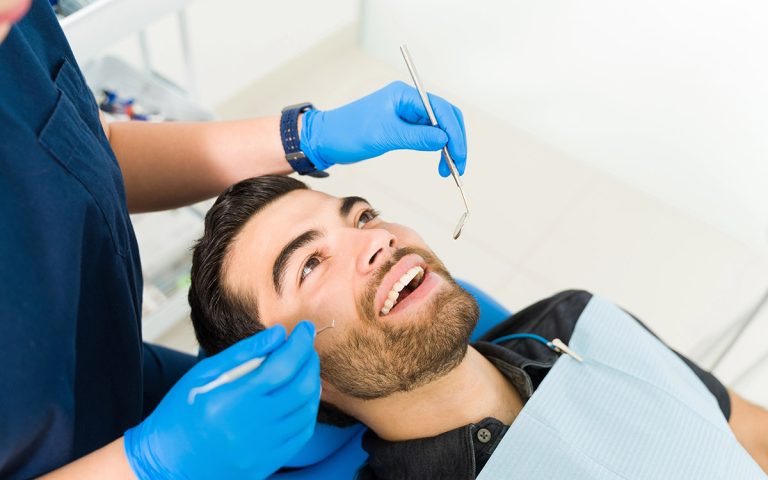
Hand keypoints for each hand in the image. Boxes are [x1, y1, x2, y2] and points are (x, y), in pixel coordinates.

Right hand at [124, 321, 320, 479]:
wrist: (167, 464)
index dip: (300, 343)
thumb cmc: (180, 413)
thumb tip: (278, 334)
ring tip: (303, 368)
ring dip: (312, 383)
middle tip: (305, 344)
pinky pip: (302, 434)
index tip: (304, 328)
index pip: (282, 366)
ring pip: (306, 411)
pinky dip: (307, 410)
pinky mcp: (267, 463)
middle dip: (310, 360)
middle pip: (301, 388)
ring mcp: (262, 449)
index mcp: (232, 400)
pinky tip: (300, 397)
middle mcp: (251, 427)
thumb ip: (244, 353)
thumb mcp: (203, 375)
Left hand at [300, 81, 466, 176]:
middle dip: (456, 141)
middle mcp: (409, 101)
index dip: (454, 134)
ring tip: (448, 169)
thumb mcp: (384, 136)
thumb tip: (444, 140)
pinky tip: (439, 162)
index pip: (442, 111)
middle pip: (446, 117)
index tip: (457, 156)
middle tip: (458, 166)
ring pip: (439, 128)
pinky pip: (428, 135)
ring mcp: (407, 113)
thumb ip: (415, 137)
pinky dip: (437, 149)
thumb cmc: (348, 132)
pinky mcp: (403, 126)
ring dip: (448, 147)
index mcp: (405, 95)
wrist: (326, 139)